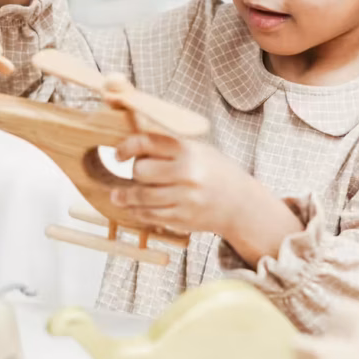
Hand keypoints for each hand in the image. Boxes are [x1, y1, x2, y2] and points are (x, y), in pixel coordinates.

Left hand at [109, 133, 302, 264]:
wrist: (241, 204)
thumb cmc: (217, 173)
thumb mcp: (199, 150)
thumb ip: (170, 146)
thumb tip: (134, 141)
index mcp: (188, 150)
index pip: (147, 143)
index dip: (126, 148)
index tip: (119, 154)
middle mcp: (186, 173)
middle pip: (140, 171)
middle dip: (134, 172)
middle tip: (138, 174)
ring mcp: (184, 197)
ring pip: (141, 196)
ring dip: (125, 196)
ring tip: (118, 196)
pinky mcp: (182, 218)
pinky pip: (150, 215)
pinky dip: (137, 211)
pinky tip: (134, 208)